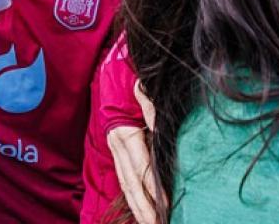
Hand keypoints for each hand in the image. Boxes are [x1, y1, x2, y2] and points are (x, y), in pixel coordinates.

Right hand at [107, 81, 162, 223]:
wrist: (112, 69)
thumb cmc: (129, 78)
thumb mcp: (141, 87)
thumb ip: (150, 107)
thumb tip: (158, 128)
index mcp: (123, 133)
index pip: (141, 168)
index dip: (153, 190)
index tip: (166, 207)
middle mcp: (116, 144)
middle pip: (130, 184)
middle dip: (143, 209)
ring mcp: (114, 147)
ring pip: (125, 184)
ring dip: (137, 207)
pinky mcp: (116, 149)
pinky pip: (124, 177)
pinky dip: (132, 195)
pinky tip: (142, 208)